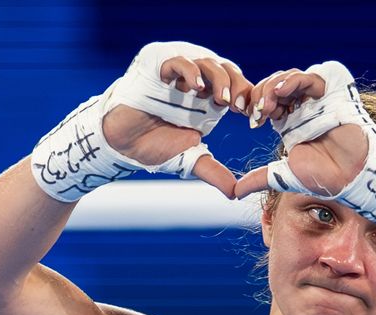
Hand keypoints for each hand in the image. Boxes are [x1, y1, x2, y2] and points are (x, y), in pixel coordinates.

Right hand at [103, 54, 252, 197]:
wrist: (121, 143)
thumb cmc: (154, 146)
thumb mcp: (190, 159)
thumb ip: (214, 172)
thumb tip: (235, 193)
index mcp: (210, 100)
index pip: (238, 89)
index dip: (249, 99)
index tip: (254, 118)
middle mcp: (199, 84)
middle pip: (229, 71)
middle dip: (239, 87)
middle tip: (239, 107)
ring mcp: (180, 73)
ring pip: (208, 62)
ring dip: (219, 79)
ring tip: (221, 99)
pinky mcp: (159, 67)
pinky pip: (179, 60)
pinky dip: (190, 70)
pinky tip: (196, 86)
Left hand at [234, 70, 368, 199]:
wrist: (351, 176)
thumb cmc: (324, 177)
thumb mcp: (283, 175)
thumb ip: (259, 178)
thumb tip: (234, 192)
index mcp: (289, 121)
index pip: (266, 101)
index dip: (255, 106)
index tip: (252, 121)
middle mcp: (302, 107)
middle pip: (274, 85)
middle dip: (261, 95)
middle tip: (257, 112)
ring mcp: (317, 99)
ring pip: (290, 78)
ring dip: (273, 87)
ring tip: (267, 105)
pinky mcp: (333, 93)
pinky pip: (311, 77)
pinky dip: (294, 80)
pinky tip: (282, 91)